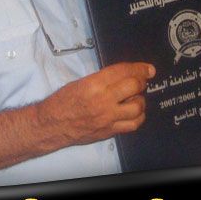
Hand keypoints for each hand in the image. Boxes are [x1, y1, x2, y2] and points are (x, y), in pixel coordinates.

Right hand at [37, 62, 155, 146]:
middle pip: (134, 86)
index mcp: (94, 84)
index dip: (139, 68)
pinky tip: (135, 112)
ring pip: (138, 107)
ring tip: (136, 97)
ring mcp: (108, 118)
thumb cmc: (63, 101)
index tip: (148, 68)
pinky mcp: (110, 131)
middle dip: (142, 81)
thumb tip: (125, 75)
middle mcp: (103, 100)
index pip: (123, 72)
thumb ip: (104, 79)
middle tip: (141, 81)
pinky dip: (139, 117)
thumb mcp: (81, 82)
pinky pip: (133, 125)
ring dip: (141, 99)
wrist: (52, 125)